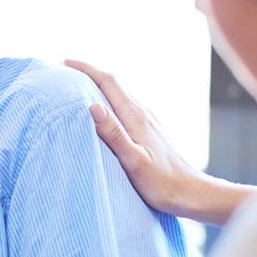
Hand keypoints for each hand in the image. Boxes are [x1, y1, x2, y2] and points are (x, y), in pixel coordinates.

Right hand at [66, 59, 256, 224]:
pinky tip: (104, 111)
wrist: (191, 193)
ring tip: (79, 87)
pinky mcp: (150, 131)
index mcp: (136, 117)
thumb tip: (92, 106)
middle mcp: (143, 114)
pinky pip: (126, 107)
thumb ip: (114, 134)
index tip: (65, 63)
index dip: (86, 69)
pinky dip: (109, 101)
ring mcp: (148, 122)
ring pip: (120, 94)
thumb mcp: (134, 161)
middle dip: (90, 73)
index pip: (109, 82)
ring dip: (99, 86)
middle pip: (114, 83)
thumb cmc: (162, 183)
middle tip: (66, 71)